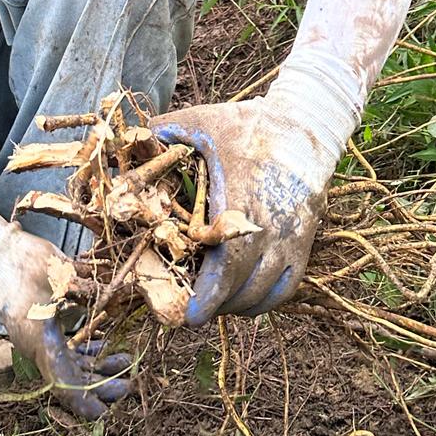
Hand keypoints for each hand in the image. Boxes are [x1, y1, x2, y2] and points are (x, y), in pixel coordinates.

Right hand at [0, 221, 132, 418]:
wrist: (0, 255)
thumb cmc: (26, 266)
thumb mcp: (58, 277)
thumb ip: (83, 291)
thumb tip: (109, 299)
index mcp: (40, 341)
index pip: (62, 382)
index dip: (83, 401)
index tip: (103, 412)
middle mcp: (40, 346)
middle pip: (72, 377)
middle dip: (101, 384)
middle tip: (128, 384)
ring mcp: (41, 338)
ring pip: (72, 364)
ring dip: (98, 366)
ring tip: (125, 362)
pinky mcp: (44, 328)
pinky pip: (66, 348)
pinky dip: (86, 350)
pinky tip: (104, 345)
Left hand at [152, 90, 349, 325]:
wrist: (306, 126)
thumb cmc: (250, 125)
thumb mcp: (205, 120)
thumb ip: (164, 131)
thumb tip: (129, 142)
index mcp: (241, 198)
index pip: (229, 262)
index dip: (209, 294)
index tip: (189, 314)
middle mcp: (271, 225)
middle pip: (244, 285)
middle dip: (214, 306)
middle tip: (188, 314)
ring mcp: (292, 237)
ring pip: (264, 292)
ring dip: (235, 306)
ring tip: (209, 306)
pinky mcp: (304, 242)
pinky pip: (286, 288)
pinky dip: (262, 302)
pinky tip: (240, 300)